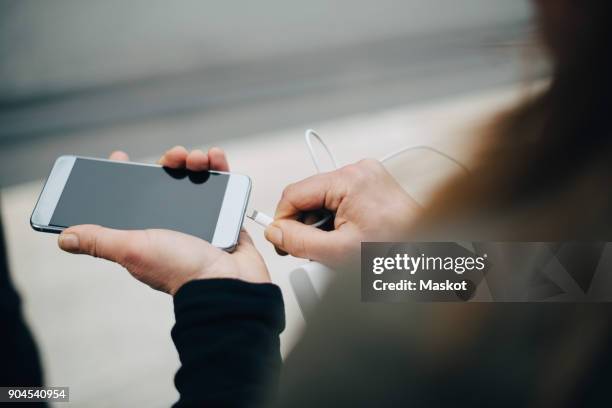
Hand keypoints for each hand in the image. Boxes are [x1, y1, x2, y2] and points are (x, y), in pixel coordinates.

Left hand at [58, 147, 269, 294]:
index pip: (131, 200)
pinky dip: (219, 167)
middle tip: (171, 157)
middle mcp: (173, 225)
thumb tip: (65, 239)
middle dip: (166, 163)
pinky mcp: (225, 216)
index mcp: (147, 233)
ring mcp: (201, 220)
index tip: (121, 157)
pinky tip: (216, 157)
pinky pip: (221, 185)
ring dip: (194, 161)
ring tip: (197, 158)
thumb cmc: (181, 269)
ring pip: (193, 179)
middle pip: (165, 183)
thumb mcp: (133, 250)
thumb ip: (100, 241)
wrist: (229, 282)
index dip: (125, 177)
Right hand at [265, 159, 419, 266]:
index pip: (294, 193)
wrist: (430, 254)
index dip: (282, 219)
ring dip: (321, 225)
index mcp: (349, 179)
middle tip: (314, 251)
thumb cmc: (397, 251)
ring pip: (323, 200)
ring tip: (337, 247)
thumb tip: (274, 232)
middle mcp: (358, 170)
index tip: (281, 241)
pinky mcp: (372, 186)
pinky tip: (347, 238)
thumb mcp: (339, 251)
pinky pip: (339, 201)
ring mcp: (367, 176)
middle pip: (309, 196)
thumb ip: (299, 241)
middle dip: (306, 225)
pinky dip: (336, 221)